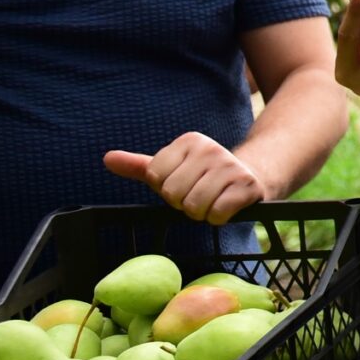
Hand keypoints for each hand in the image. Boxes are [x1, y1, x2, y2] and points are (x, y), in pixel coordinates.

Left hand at [104, 133, 272, 223]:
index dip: (165, 188)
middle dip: (182, 203)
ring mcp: (231, 166)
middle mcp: (211, 149)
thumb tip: (107, 159)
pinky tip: (225, 207)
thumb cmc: (202, 175)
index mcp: (189, 141)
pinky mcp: (247, 185)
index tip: (183, 183)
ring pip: (194, 205)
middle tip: (197, 195)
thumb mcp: (171, 168)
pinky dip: (217, 218)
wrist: (253, 175)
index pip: (155, 177)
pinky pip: (217, 213)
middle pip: (173, 193)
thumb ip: (139, 166)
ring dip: (200, 212)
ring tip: (211, 201)